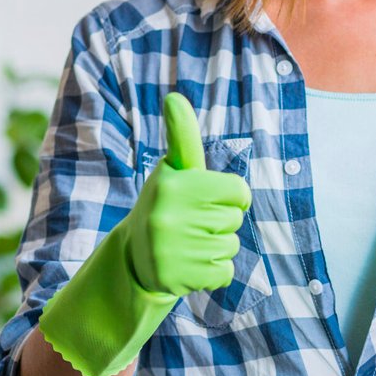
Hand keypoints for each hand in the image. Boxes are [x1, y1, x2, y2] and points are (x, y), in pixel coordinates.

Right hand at [38, 92, 251, 375]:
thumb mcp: (174, 169)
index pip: (240, 191)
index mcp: (173, 184)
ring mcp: (171, 250)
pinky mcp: (177, 278)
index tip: (206, 197)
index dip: (230, 195)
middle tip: (191, 222)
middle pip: (235, 219)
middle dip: (221, 221)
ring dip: (216, 246)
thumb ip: (182, 135)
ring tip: (188, 242)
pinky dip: (214, 271)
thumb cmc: (168, 203)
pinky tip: (189, 264)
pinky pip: (224, 273)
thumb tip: (174, 97)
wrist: (135, 256)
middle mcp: (169, 216)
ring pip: (231, 246)